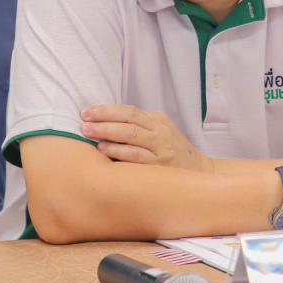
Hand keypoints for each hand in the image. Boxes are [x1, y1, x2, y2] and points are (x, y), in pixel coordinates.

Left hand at [81, 104, 211, 171]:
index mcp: (158, 120)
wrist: (199, 173)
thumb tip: (101, 124)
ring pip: (132, 134)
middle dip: (104, 117)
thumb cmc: (172, 154)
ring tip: (88, 132)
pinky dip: (118, 151)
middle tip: (83, 119)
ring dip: (107, 132)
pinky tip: (104, 149)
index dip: (107, 109)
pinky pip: (136, 156)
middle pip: (129, 118)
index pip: (130, 110)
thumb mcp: (159, 133)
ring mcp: (161, 148)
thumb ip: (138, 128)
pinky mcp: (160, 166)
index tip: (87, 111)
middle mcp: (160, 132)